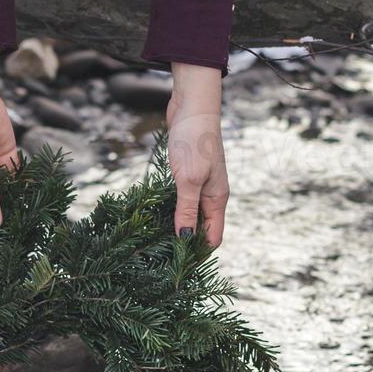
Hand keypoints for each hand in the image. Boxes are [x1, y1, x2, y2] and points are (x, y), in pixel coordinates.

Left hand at [166, 62, 228, 248]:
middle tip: (162, 258)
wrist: (192, 105)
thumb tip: (184, 240)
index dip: (199, 253)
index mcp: (217, 199)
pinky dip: (171, 210)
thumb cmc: (193, 140)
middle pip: (202, 229)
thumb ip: (186, 210)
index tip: (178, 266)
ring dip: (176, 227)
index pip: (213, 237)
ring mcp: (200, 184)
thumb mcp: (188, 178)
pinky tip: (155, 215)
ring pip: (190, 215)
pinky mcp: (188, 174)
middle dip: (186, 243)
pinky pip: (181, 200)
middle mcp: (211, 195)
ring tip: (155, 241)